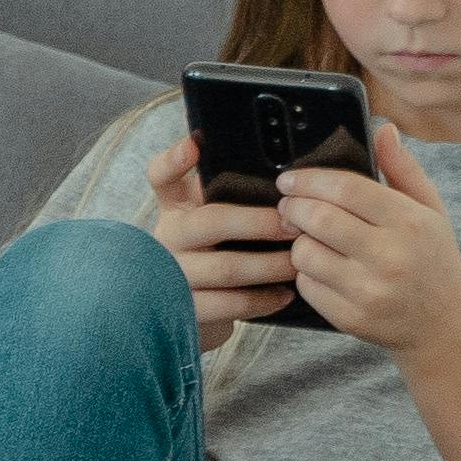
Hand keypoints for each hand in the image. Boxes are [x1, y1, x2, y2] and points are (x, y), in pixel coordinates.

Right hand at [142, 131, 297, 343]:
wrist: (190, 315)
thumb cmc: (218, 257)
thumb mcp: (217, 222)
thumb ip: (237, 198)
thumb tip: (289, 178)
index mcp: (176, 209)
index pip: (162, 177)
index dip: (174, 160)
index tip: (195, 145)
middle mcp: (168, 237)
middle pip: (210, 221)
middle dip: (259, 223)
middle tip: (295, 225)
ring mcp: (171, 275)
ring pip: (226, 267)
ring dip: (270, 265)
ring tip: (299, 262)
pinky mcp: (184, 309)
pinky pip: (229, 303)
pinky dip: (262, 299)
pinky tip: (285, 295)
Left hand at [277, 116, 460, 363]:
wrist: (445, 324)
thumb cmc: (433, 258)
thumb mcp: (430, 210)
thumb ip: (402, 168)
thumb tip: (382, 128)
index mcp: (410, 223)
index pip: (347, 189)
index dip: (310, 179)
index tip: (290, 179)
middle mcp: (390, 257)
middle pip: (318, 219)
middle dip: (293, 207)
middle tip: (288, 204)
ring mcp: (369, 291)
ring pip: (305, 254)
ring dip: (298, 241)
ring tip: (307, 236)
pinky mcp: (350, 318)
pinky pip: (306, 286)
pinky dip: (306, 273)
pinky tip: (320, 267)